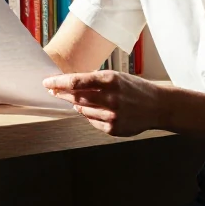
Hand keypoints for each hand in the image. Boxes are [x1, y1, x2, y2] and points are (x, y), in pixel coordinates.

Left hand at [43, 70, 163, 136]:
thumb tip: (69, 84)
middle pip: (76, 97)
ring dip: (77, 105)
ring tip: (78, 100)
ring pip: (82, 111)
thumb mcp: (117, 76)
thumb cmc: (135, 88)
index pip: (76, 82)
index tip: (47, 82)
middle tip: (53, 91)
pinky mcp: (113, 129)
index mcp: (110, 80)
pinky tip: (95, 110)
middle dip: (62, 94)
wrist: (157, 106)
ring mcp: (112, 115)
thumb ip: (94, 80)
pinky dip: (90, 115)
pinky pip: (92, 122)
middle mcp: (110, 98)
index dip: (58, 83)